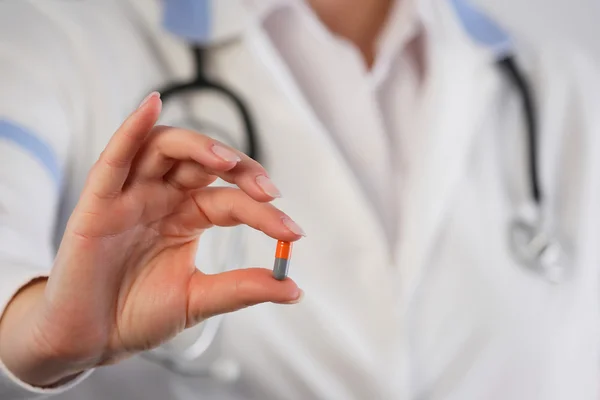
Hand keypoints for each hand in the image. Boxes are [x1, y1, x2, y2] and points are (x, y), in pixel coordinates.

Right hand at [0, 93, 303, 386]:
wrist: (89, 339)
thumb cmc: (137, 315)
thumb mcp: (198, 299)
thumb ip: (242, 288)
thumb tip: (294, 288)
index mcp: (187, 217)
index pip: (231, 200)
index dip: (264, 213)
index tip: (293, 233)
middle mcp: (162, 198)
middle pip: (203, 163)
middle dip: (240, 169)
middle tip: (268, 191)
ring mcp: (130, 195)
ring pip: (165, 148)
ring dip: (199, 146)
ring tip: (227, 161)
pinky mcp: (98, 201)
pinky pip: (115, 157)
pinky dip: (133, 128)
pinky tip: (153, 105)